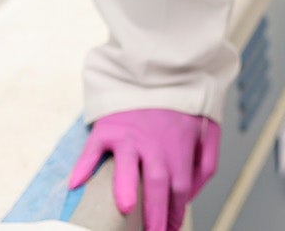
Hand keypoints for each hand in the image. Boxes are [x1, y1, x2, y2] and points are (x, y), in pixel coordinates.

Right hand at [68, 108, 221, 230]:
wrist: (161, 71)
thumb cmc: (182, 109)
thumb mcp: (208, 131)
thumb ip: (205, 164)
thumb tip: (191, 197)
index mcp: (179, 147)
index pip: (180, 188)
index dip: (175, 214)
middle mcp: (154, 143)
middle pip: (157, 182)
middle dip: (155, 214)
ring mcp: (129, 135)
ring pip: (127, 163)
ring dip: (124, 188)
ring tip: (125, 210)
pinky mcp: (107, 127)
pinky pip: (93, 148)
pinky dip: (83, 166)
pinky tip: (76, 185)